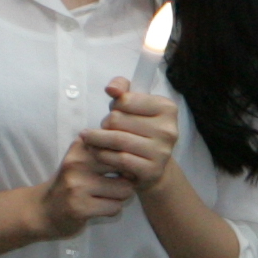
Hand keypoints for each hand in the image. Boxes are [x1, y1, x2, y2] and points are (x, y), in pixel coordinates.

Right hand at [34, 131, 132, 235]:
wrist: (42, 211)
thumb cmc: (71, 183)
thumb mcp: (83, 160)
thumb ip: (107, 152)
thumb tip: (138, 157)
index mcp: (80, 146)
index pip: (120, 147)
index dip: (126, 161)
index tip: (118, 169)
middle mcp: (77, 163)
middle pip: (125, 167)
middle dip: (127, 179)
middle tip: (115, 186)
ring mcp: (77, 186)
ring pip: (124, 190)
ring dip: (120, 197)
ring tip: (106, 198)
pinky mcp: (80, 208)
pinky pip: (115, 208)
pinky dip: (112, 210)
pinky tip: (98, 209)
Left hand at [85, 80, 180, 199]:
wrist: (153, 166)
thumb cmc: (140, 130)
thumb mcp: (133, 104)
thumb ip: (122, 88)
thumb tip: (111, 89)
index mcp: (167, 108)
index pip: (125, 100)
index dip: (115, 106)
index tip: (116, 112)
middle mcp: (168, 130)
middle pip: (117, 120)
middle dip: (105, 124)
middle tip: (105, 130)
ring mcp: (161, 151)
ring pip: (116, 139)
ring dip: (97, 140)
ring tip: (89, 139)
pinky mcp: (152, 170)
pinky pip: (119, 159)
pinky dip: (103, 155)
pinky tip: (98, 153)